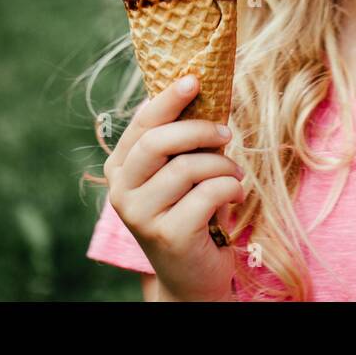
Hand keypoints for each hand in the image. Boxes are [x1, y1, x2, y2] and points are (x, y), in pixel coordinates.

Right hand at [103, 75, 244, 301]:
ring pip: (188, 167)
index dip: (167, 100)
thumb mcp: (183, 170)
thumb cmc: (192, 210)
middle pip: (157, 142)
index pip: (141, 124)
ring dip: (223, 164)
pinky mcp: (167, 235)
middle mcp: (121, 191)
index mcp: (120, 167)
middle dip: (200, 130)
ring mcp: (140, 216)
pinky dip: (231, 187)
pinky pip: (208, 193)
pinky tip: (235, 196)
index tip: (194, 80)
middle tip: (226, 133)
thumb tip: (204, 87)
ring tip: (234, 174)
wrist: (192, 274)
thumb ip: (184, 138)